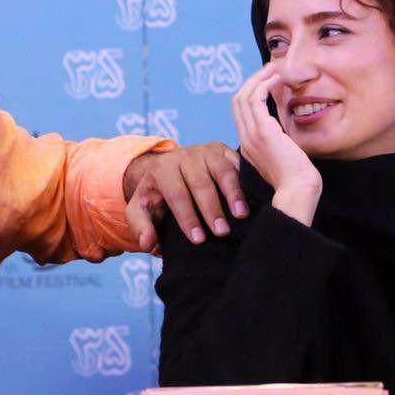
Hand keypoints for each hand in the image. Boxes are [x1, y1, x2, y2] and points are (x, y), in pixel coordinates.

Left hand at [124, 143, 246, 250]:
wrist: (170, 167)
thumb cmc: (157, 195)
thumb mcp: (140, 209)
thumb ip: (140, 226)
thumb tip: (147, 243)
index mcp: (162, 170)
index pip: (176, 194)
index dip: (187, 217)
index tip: (198, 240)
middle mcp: (185, 157)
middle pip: (200, 182)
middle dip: (211, 209)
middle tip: (221, 232)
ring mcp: (206, 151)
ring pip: (222, 169)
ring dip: (233, 193)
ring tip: (241, 215)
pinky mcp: (224, 151)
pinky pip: (238, 163)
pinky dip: (246, 180)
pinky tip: (254, 198)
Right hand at [231, 63, 321, 224]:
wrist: (298, 191)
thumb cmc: (297, 179)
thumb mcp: (284, 157)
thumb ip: (279, 142)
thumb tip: (284, 130)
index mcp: (249, 145)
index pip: (241, 112)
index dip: (252, 92)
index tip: (268, 82)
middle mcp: (245, 138)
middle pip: (237, 100)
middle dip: (252, 81)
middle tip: (269, 70)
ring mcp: (251, 135)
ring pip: (243, 96)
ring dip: (258, 79)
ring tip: (274, 69)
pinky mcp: (262, 131)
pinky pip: (255, 99)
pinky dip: (265, 85)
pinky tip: (278, 79)